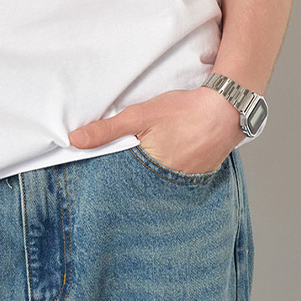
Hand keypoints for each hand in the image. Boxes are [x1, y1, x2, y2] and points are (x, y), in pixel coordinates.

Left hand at [69, 85, 236, 181]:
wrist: (225, 111)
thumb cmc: (184, 112)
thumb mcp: (139, 115)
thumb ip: (107, 130)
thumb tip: (75, 140)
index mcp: (148, 173)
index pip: (120, 186)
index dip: (110, 185)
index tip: (98, 187)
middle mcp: (166, 186)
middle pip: (139, 189)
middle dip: (129, 186)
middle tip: (123, 181)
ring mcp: (183, 186)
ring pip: (157, 189)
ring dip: (149, 184)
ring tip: (144, 175)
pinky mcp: (195, 182)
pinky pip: (175, 185)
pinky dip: (167, 180)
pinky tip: (166, 168)